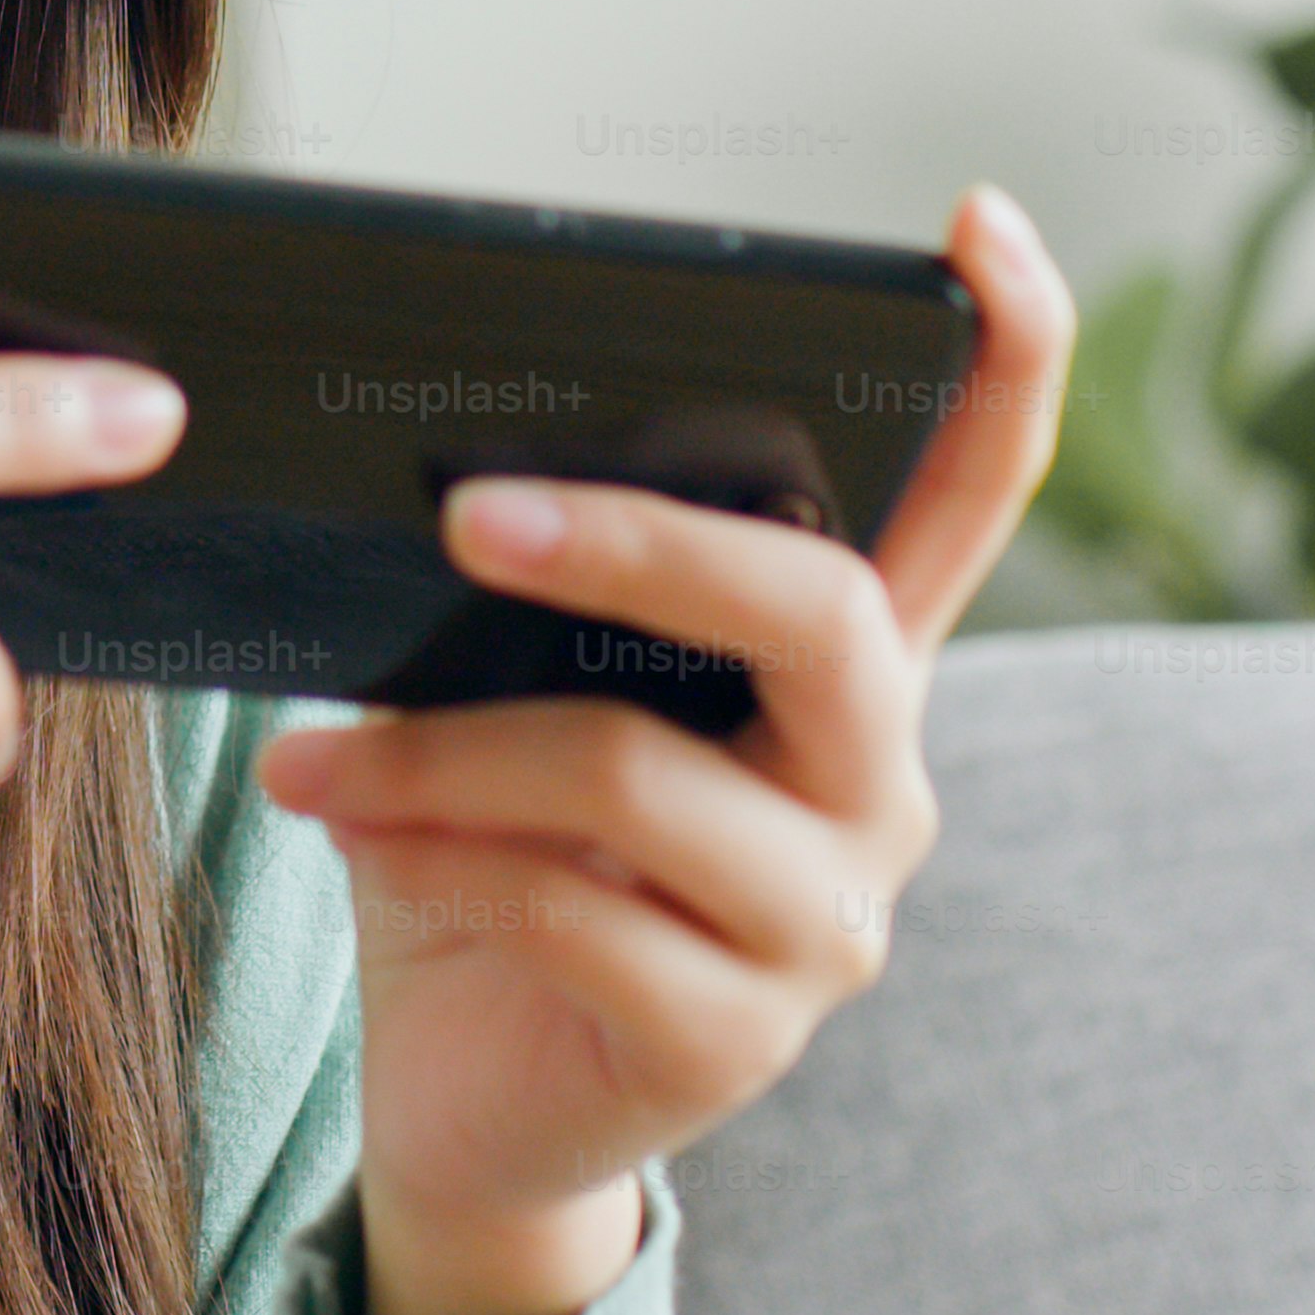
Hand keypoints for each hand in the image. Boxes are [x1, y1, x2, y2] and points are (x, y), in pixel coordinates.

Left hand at [253, 180, 1076, 1314]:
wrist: (467, 1090)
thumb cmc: (499, 852)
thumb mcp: (518, 692)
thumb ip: (533, 590)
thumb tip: (435, 466)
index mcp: (843, 672)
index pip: (967, 499)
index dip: (1003, 361)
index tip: (980, 224)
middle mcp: (876, 785)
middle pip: (826, 614)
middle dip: (638, 544)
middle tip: (463, 509)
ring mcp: (827, 922)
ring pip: (641, 771)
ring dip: (441, 751)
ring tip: (311, 751)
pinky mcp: (736, 1037)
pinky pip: (574, 907)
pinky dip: (433, 856)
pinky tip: (351, 830)